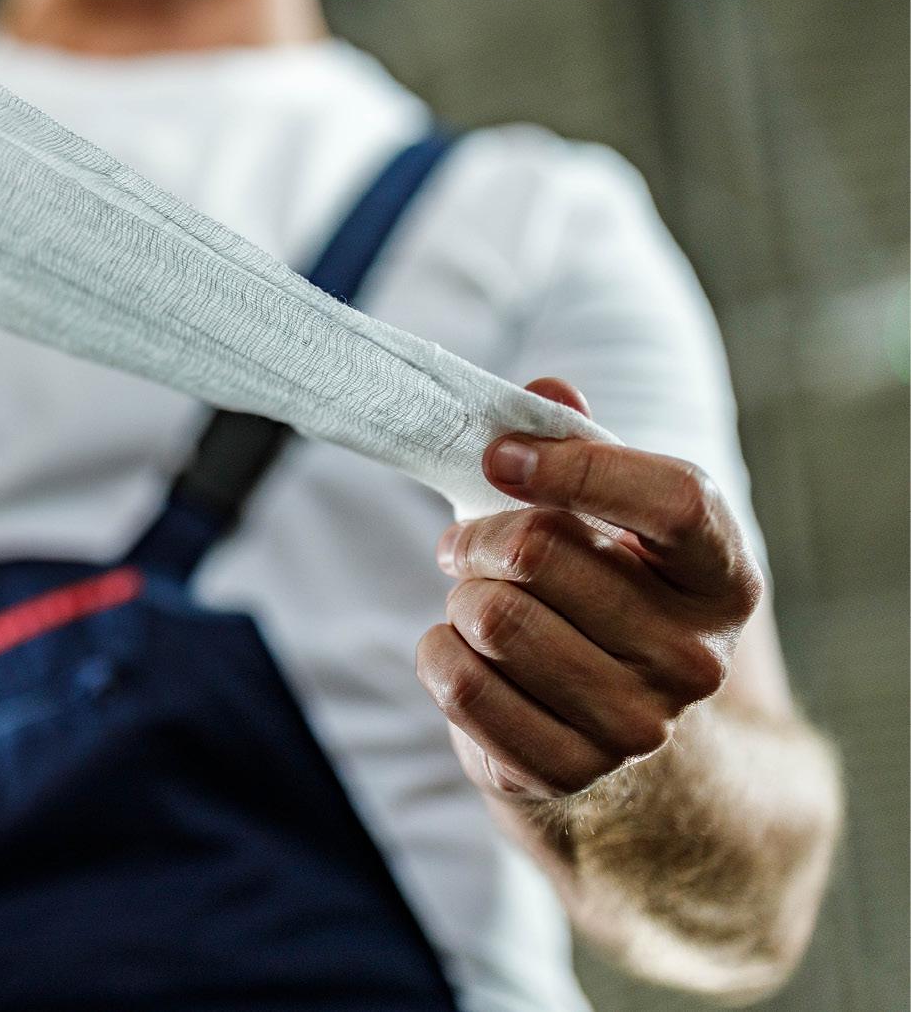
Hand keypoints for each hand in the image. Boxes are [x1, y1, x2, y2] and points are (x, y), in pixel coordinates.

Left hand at [416, 378, 763, 800]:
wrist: (609, 732)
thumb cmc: (599, 597)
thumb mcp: (606, 519)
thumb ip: (580, 445)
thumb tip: (545, 391)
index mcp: (723, 578)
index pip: (671, 500)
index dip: (574, 466)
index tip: (501, 456)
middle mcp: (697, 659)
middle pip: (543, 552)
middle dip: (479, 536)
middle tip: (467, 545)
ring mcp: (639, 725)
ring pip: (492, 617)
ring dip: (460, 597)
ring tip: (477, 602)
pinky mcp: (568, 769)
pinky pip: (461, 683)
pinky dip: (438, 653)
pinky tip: (461, 651)